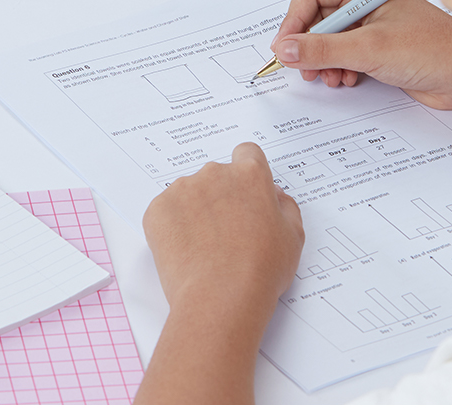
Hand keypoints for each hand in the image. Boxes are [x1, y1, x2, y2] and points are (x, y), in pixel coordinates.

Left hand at [143, 142, 303, 308]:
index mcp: (250, 175)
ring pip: (190, 193)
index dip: (247, 174)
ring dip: (196, 211)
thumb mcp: (292, 237)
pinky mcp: (158, 209)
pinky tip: (187, 251)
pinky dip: (173, 227)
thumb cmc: (260, 270)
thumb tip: (274, 197)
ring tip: (206, 247)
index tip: (245, 192)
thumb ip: (285, 207)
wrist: (221, 297)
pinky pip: (166, 211)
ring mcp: (183, 189)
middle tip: (227, 232)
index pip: (248, 154)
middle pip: (217, 176)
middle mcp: (215, 174)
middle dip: (221, 197)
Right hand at [270, 0, 451, 109]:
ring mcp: (370, 25)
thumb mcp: (370, 50)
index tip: (285, 48)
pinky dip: (337, 68)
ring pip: (326, 38)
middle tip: (305, 69)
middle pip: (315, 16)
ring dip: (321, 60)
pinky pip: (341, 54)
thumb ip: (323, 49)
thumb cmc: (434, 51)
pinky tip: (348, 79)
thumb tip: (285, 50)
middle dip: (307, 44)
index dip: (293, 20)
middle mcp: (365, 1)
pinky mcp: (376, 47)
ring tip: (330, 78)